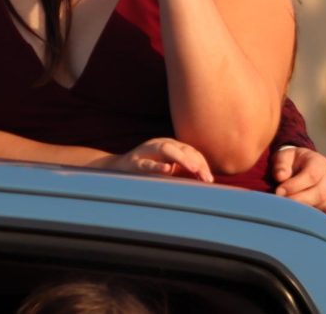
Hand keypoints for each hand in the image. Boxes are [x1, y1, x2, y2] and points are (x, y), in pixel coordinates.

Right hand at [99, 137, 214, 182]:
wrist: (116, 169)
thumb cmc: (146, 171)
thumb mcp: (167, 168)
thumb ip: (183, 170)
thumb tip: (206, 180)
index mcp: (169, 145)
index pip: (190, 151)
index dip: (202, 163)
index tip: (209, 180)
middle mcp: (158, 144)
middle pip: (182, 148)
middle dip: (196, 162)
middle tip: (206, 179)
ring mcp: (146, 152)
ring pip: (166, 150)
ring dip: (182, 159)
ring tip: (194, 169)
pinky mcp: (134, 162)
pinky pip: (147, 163)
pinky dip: (157, 165)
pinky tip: (167, 169)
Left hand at [274, 146, 325, 222]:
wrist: (301, 168)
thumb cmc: (290, 163)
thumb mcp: (283, 156)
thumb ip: (281, 165)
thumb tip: (280, 177)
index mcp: (319, 163)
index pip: (312, 175)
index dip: (295, 185)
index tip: (278, 192)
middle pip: (321, 193)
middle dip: (299, 200)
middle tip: (281, 204)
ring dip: (310, 212)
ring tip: (292, 213)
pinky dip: (322, 222)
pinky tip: (304, 222)